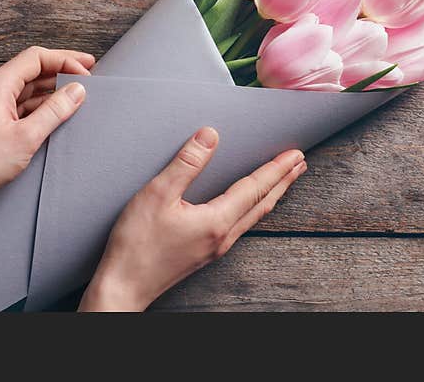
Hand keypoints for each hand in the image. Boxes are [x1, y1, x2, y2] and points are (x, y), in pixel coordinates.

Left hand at [0, 46, 94, 221]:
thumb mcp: (26, 138)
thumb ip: (54, 111)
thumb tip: (77, 91)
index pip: (36, 58)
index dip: (64, 60)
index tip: (87, 71)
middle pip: (31, 69)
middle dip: (60, 70)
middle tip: (88, 73)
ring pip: (25, 88)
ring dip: (50, 89)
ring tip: (75, 94)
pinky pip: (17, 104)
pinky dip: (37, 105)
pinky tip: (53, 114)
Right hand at [79, 126, 305, 310]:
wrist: (124, 286)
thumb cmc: (137, 244)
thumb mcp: (158, 194)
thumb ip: (186, 164)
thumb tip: (210, 136)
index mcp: (216, 221)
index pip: (254, 188)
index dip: (275, 169)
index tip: (295, 154)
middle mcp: (222, 237)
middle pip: (261, 204)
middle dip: (282, 182)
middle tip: (299, 164)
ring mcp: (214, 248)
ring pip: (253, 217)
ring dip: (271, 195)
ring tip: (282, 182)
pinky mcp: (204, 253)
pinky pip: (240, 226)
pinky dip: (253, 209)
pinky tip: (248, 208)